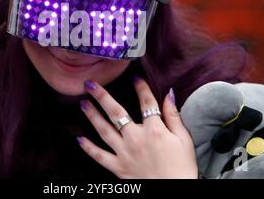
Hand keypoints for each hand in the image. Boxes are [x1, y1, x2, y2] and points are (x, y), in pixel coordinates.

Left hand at [77, 77, 197, 178]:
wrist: (173, 193)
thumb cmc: (182, 168)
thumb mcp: (184, 140)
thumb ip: (174, 116)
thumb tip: (169, 94)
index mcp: (154, 130)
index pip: (146, 103)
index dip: (141, 88)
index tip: (135, 77)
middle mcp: (136, 138)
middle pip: (116, 112)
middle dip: (101, 96)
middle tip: (90, 84)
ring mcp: (124, 153)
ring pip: (104, 130)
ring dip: (92, 115)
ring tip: (83, 103)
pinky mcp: (118, 167)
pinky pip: (100, 156)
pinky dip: (89, 148)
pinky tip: (79, 139)